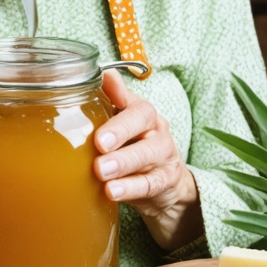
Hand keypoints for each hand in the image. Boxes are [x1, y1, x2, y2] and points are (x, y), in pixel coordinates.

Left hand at [93, 70, 202, 251]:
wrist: (166, 183)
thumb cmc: (134, 146)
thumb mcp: (121, 123)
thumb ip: (110, 100)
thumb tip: (99, 74)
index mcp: (142, 113)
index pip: (133, 101)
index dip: (118, 99)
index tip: (102, 98)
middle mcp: (155, 130)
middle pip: (141, 123)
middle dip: (119, 131)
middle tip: (99, 143)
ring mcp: (162, 156)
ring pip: (145, 156)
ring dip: (122, 163)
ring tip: (101, 171)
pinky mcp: (163, 182)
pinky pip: (148, 185)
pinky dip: (129, 189)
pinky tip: (112, 192)